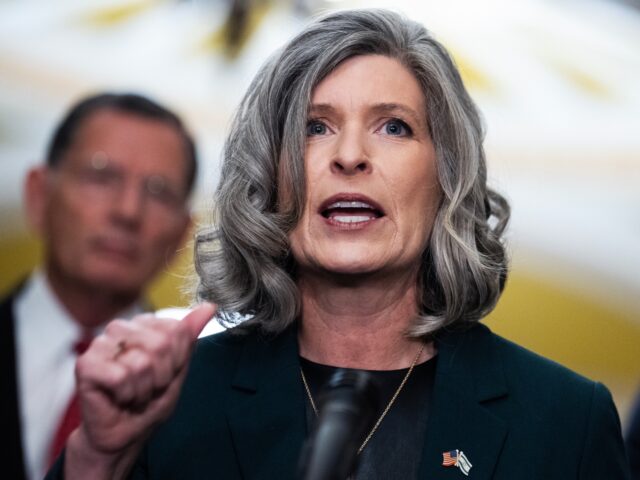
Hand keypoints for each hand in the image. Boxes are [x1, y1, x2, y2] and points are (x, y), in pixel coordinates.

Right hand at [65, 303, 215, 477]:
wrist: (125, 434)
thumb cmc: (150, 401)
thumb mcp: (179, 368)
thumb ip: (190, 336)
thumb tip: (209, 306)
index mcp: (145, 324)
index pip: (178, 330)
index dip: (177, 359)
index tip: (165, 373)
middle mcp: (122, 328)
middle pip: (161, 344)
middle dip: (162, 376)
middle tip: (148, 387)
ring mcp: (101, 343)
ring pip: (141, 362)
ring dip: (143, 388)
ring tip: (133, 393)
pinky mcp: (86, 364)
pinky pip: (120, 376)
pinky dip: (126, 394)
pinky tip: (118, 397)